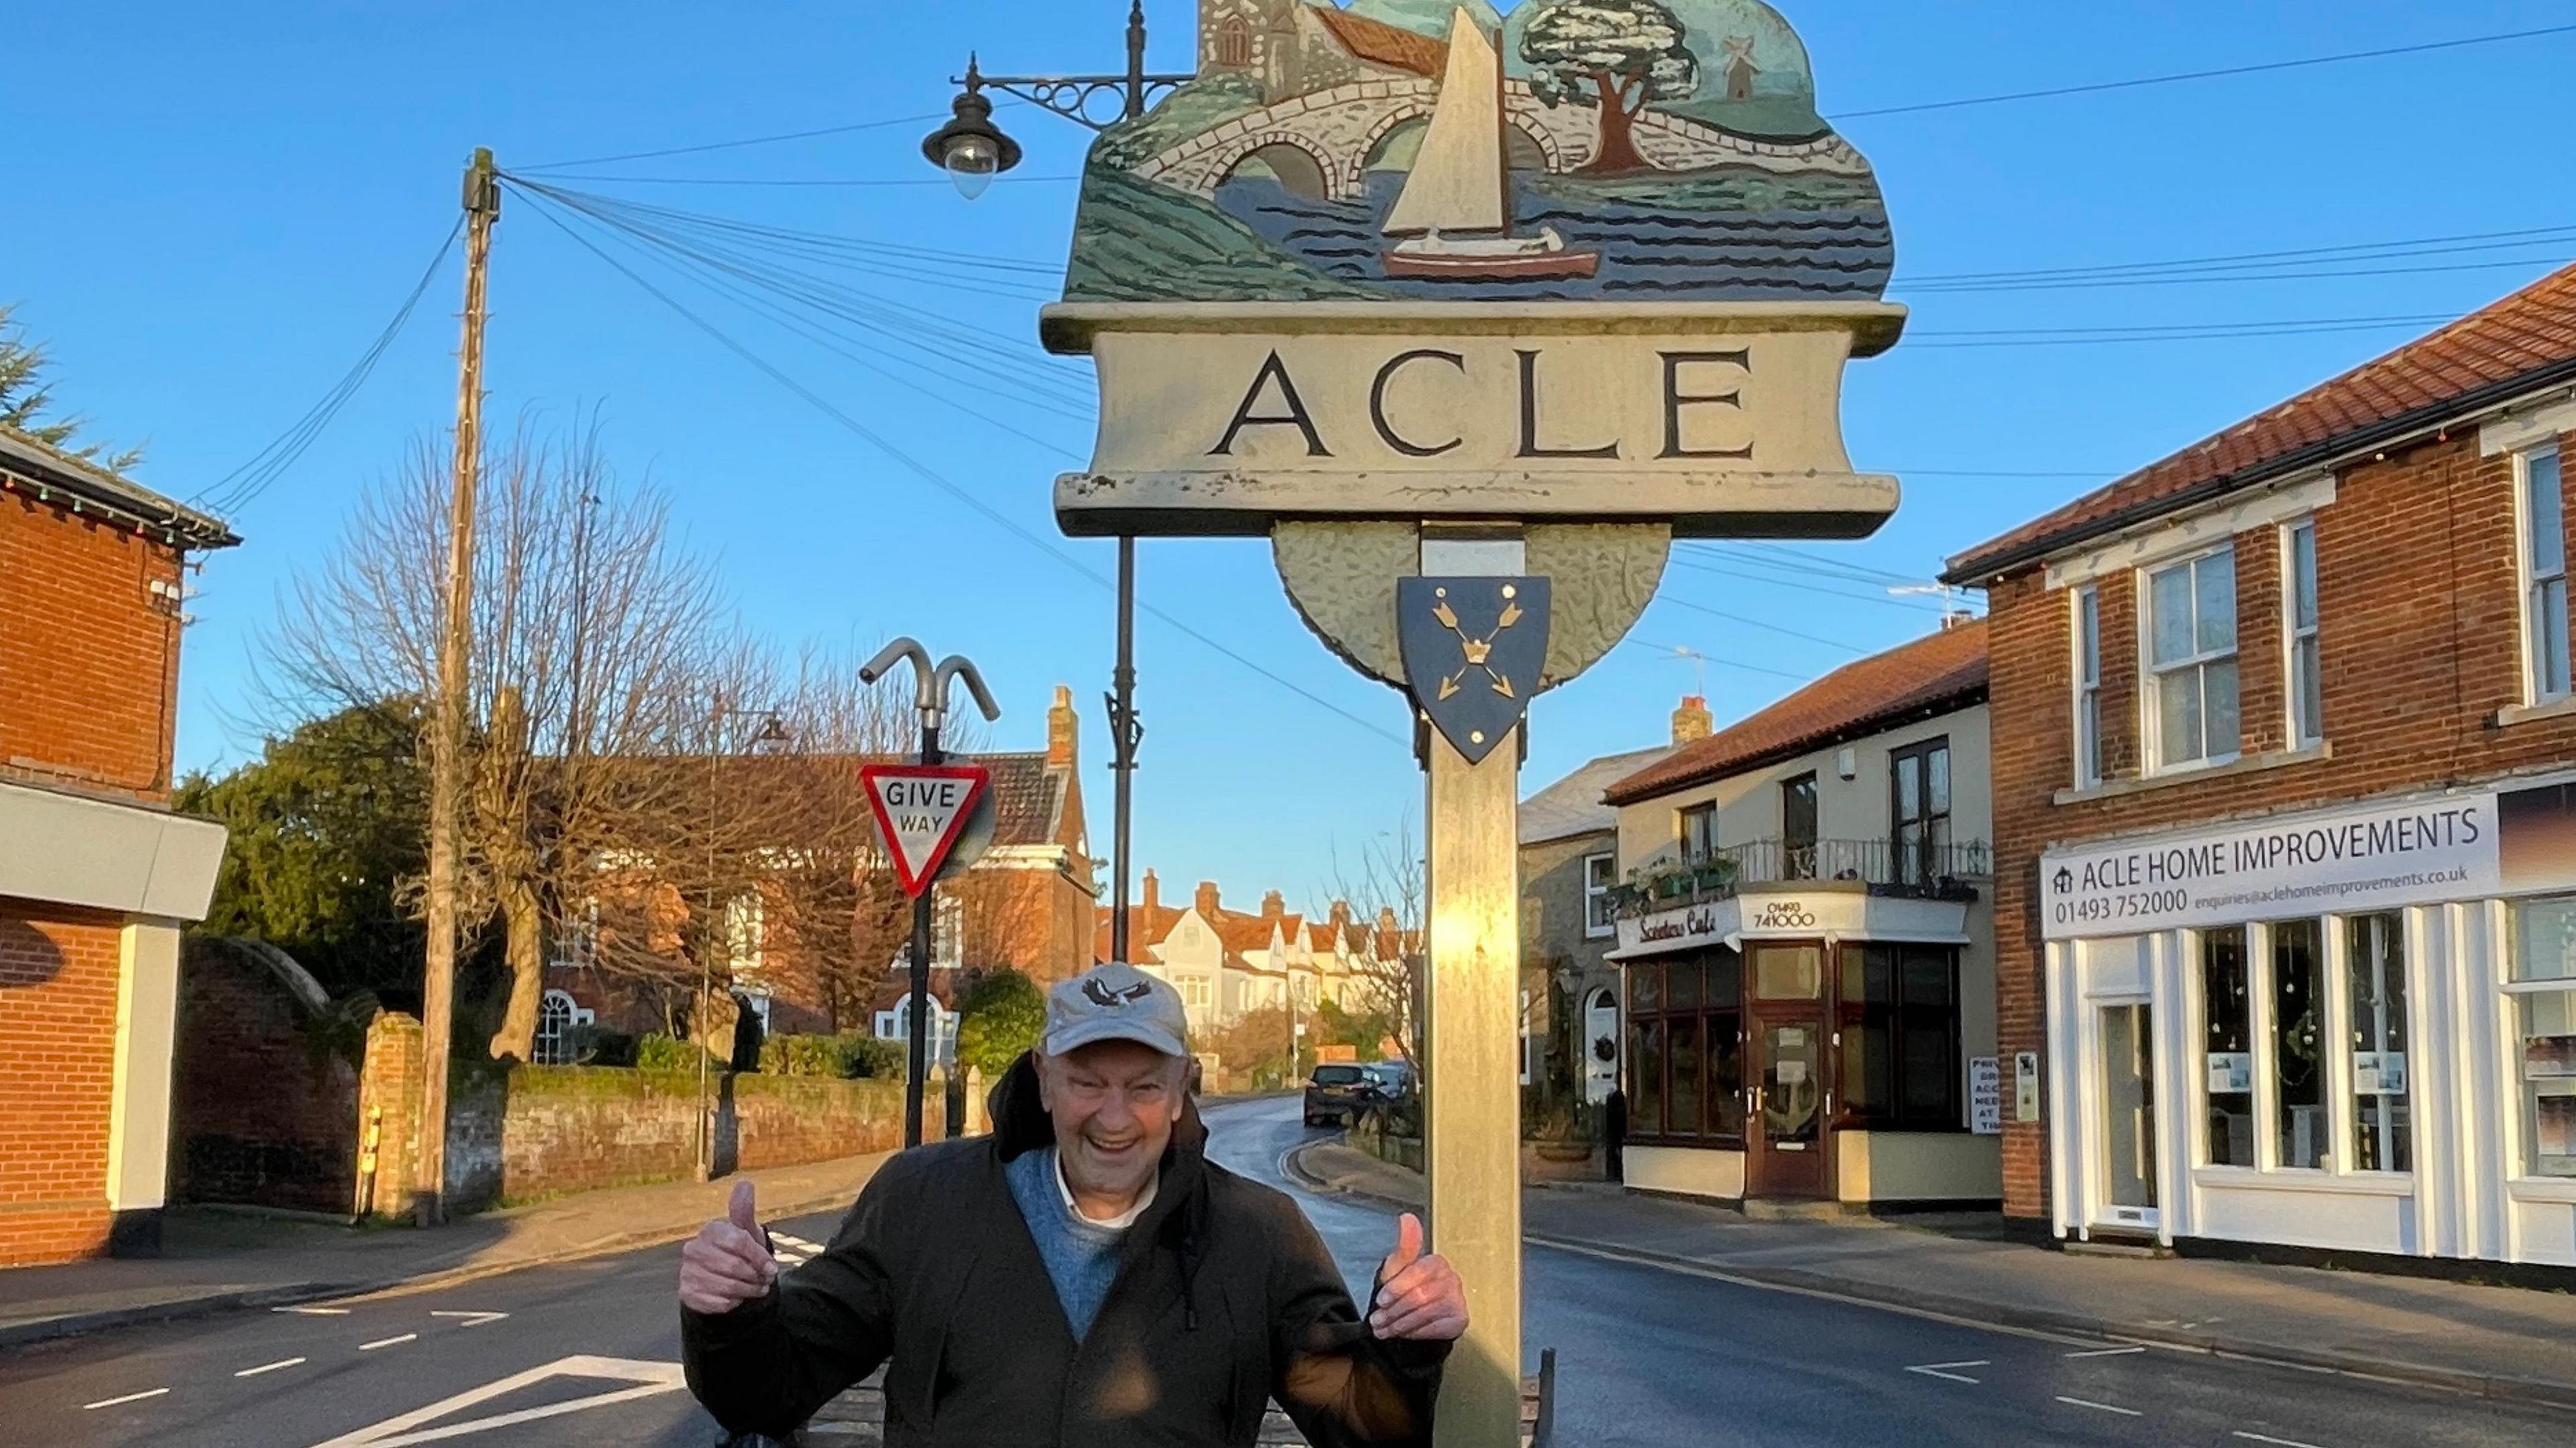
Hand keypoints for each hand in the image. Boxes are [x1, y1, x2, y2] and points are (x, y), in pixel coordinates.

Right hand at [679, 1179, 776, 1315]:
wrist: (721, 1281)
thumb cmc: (737, 1253)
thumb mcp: (746, 1232)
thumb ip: (744, 1210)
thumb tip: (745, 1183)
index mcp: (711, 1230)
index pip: (739, 1242)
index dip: (759, 1257)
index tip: (771, 1267)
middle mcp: (694, 1249)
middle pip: (733, 1267)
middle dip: (755, 1276)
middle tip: (765, 1280)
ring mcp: (687, 1272)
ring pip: (727, 1287)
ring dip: (748, 1291)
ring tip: (756, 1289)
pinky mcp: (687, 1294)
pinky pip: (718, 1303)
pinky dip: (733, 1302)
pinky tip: (737, 1297)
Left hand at [1368, 1212, 1466, 1340]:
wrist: (1418, 1319)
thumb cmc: (1406, 1290)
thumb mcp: (1398, 1269)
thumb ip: (1404, 1246)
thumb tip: (1408, 1218)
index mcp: (1436, 1262)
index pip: (1417, 1272)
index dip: (1396, 1287)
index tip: (1381, 1300)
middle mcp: (1451, 1279)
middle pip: (1419, 1296)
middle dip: (1394, 1310)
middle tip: (1378, 1320)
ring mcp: (1458, 1300)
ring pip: (1424, 1313)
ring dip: (1400, 1324)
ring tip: (1385, 1329)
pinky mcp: (1460, 1320)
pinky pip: (1433, 1328)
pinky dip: (1414, 1332)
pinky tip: (1403, 1333)